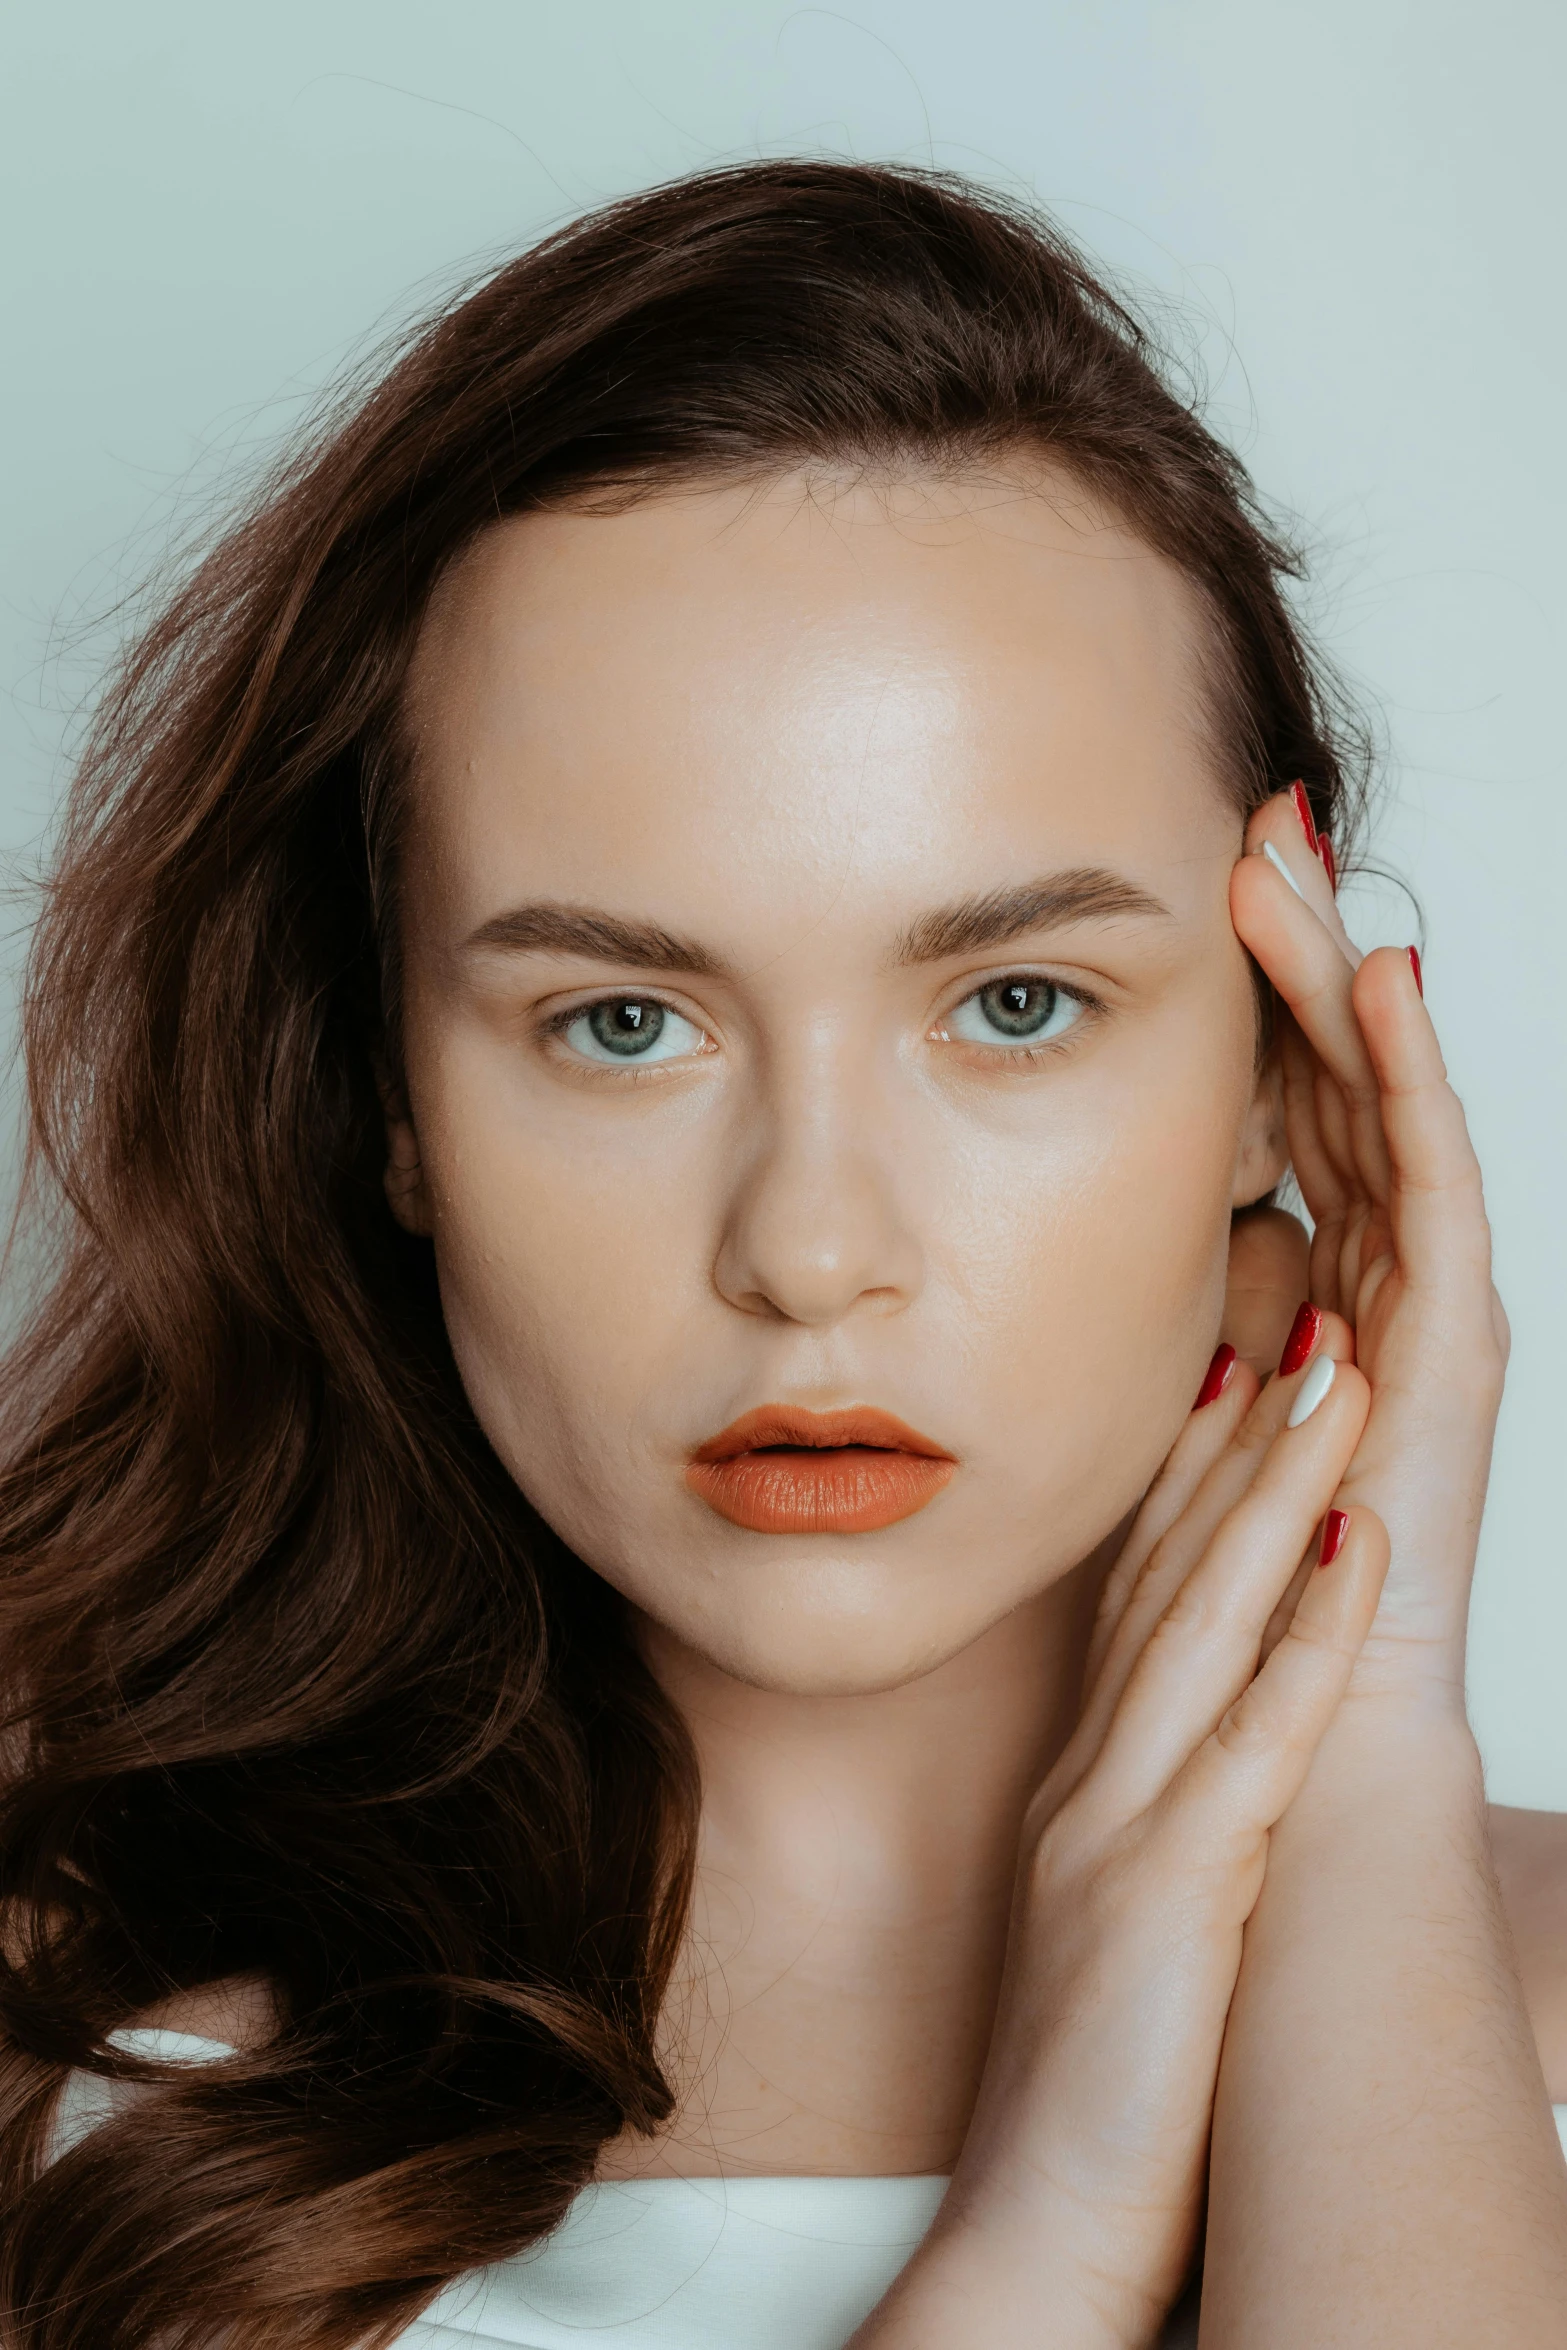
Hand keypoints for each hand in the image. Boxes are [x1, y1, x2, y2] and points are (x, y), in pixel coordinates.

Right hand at [852, 1341, 1388, 2349]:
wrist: (1034, 2236)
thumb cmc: (1090, 2095)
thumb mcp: (1113, 1927)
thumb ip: (1143, 1826)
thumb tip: (1197, 1764)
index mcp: (1085, 1786)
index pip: (1137, 1598)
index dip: (1185, 1479)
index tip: (1228, 1376)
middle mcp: (1096, 1781)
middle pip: (1169, 1576)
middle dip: (1237, 1442)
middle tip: (1292, 1320)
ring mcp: (1125, 1826)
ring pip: (1208, 1623)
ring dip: (1275, 1494)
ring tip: (1335, 1382)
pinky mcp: (1174, 1892)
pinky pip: (1255, 1739)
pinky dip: (1308, 1634)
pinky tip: (1353, 1552)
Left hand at [1230, 796, 1508, 1699]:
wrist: (1298, 1730)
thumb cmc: (1228, 1582)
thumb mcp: (1177, 1396)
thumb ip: (1179, 1300)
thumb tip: (1142, 1206)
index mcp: (1316, 1272)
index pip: (1289, 1096)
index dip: (1256, 988)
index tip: (1203, 873)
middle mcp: (1380, 1270)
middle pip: (1343, 1073)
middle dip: (1303, 949)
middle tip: (1261, 821)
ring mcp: (1427, 1303)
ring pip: (1388, 1102)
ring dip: (1346, 980)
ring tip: (1304, 868)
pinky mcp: (1455, 1348)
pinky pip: (1435, 1186)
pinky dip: (1409, 1082)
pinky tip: (1383, 985)